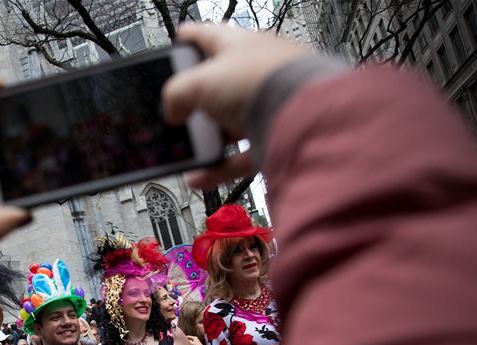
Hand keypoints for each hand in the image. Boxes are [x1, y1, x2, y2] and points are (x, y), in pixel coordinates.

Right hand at [161, 23, 310, 188]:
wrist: (303, 116)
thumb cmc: (262, 82)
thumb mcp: (200, 81)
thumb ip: (176, 94)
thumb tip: (173, 111)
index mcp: (241, 45)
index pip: (209, 36)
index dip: (189, 38)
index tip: (178, 41)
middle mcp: (256, 74)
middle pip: (217, 86)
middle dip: (194, 102)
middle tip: (176, 111)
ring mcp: (266, 107)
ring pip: (228, 125)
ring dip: (205, 140)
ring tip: (185, 150)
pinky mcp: (272, 138)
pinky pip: (238, 156)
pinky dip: (218, 168)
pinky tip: (198, 176)